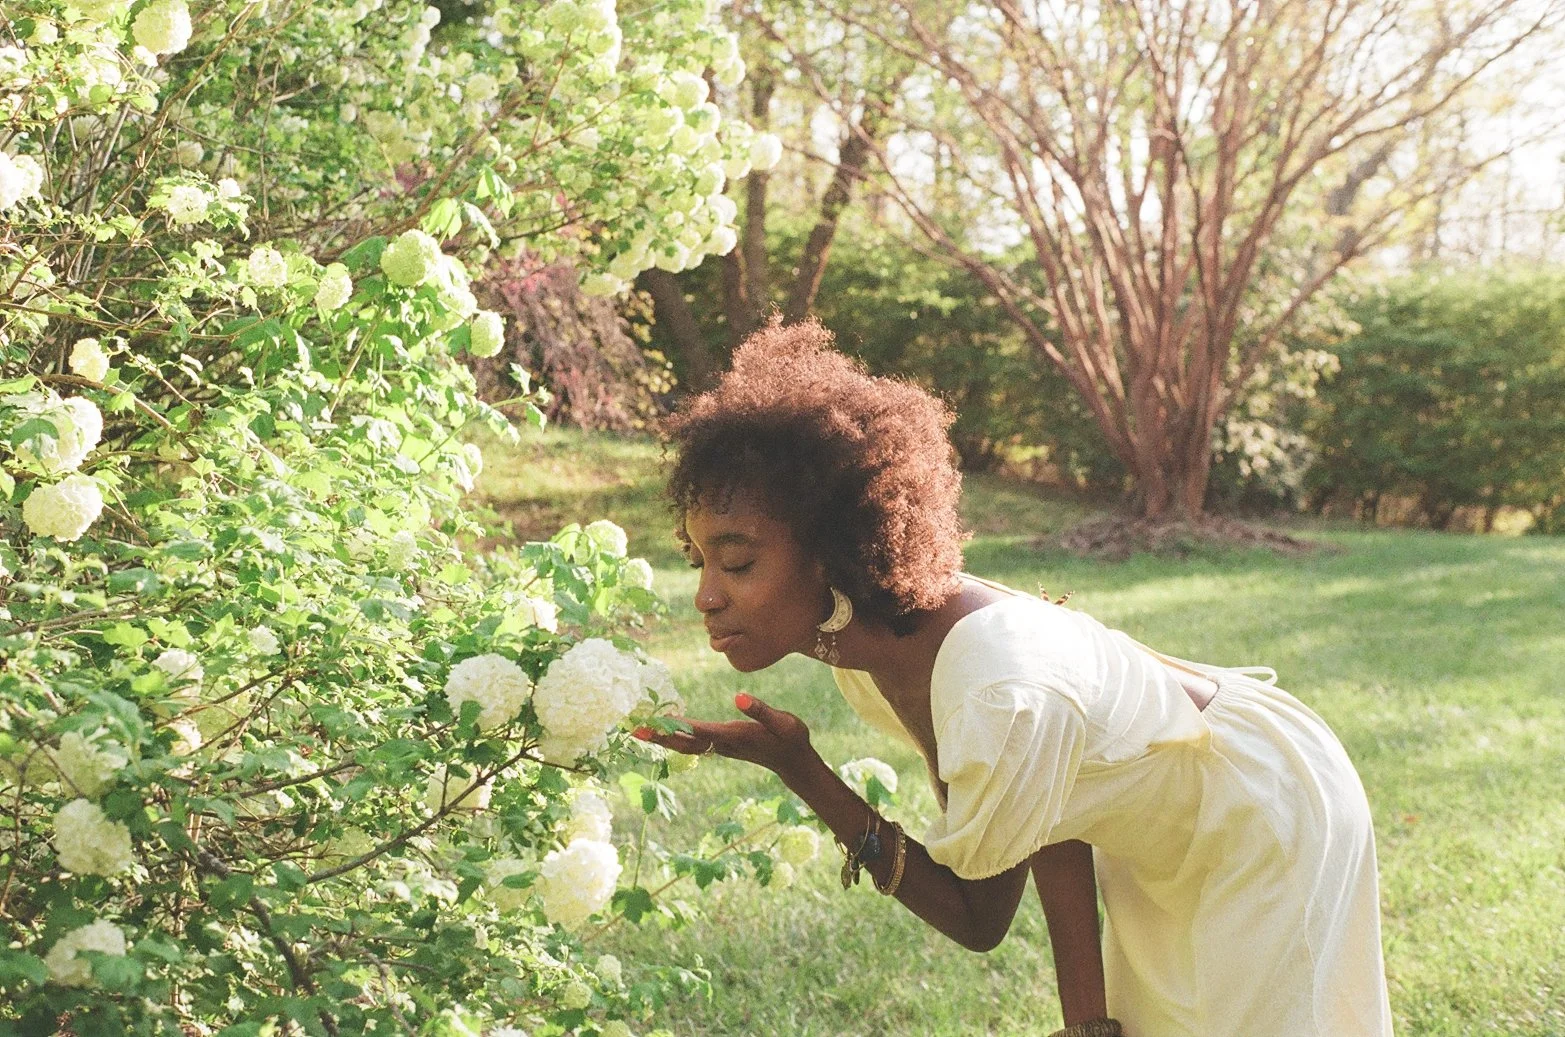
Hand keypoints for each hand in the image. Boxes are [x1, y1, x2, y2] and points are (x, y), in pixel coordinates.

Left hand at [634, 693, 814, 779]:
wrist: (795, 762)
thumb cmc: (791, 739)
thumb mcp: (783, 721)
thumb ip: (761, 710)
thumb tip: (738, 696)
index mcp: (734, 735)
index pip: (697, 731)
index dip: (674, 728)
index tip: (653, 725)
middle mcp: (723, 744)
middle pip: (684, 742)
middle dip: (659, 737)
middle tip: (634, 731)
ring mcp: (721, 748)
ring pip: (686, 745)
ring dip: (663, 739)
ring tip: (641, 733)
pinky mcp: (722, 746)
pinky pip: (693, 744)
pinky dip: (676, 738)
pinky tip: (665, 733)